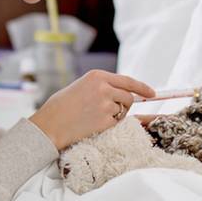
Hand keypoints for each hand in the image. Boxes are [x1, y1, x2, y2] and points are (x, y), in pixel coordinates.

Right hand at [29, 70, 154, 150]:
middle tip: (111, 111)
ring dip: (115, 115)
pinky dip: (109, 124)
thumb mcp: (81, 87)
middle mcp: (104, 87)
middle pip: (128, 96)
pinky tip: (93, 124)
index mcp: (97, 76)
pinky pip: (116, 122)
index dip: (142, 87)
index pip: (127, 80)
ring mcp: (105, 104)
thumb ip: (101, 86)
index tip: (152, 93)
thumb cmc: (61, 107)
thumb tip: (122, 93)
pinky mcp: (105, 120)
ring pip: (123, 110)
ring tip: (94, 117)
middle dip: (125, 105)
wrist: (49, 125)